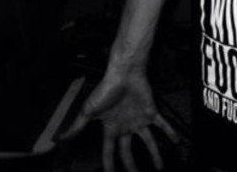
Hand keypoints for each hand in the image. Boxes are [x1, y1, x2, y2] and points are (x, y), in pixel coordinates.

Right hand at [59, 70, 178, 171]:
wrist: (123, 73)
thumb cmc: (106, 89)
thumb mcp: (88, 111)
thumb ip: (77, 127)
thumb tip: (58, 139)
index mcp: (111, 128)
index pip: (109, 151)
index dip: (109, 165)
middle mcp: (126, 126)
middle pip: (129, 152)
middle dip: (132, 166)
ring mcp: (139, 120)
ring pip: (149, 143)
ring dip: (155, 155)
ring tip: (160, 168)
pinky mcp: (151, 112)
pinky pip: (164, 125)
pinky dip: (171, 133)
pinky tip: (178, 142)